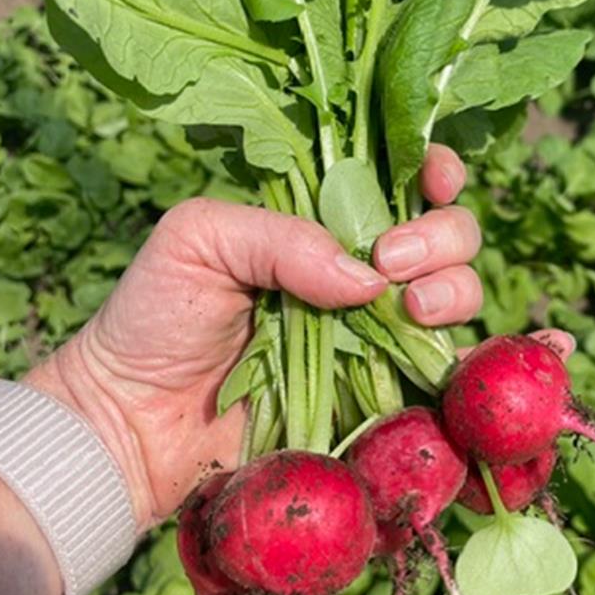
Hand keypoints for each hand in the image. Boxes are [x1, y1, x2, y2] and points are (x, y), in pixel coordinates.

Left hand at [25, 144, 481, 531]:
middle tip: (389, 259)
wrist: (136, 423)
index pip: (398, 179)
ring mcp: (375, 329)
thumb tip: (369, 277)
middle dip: (441, 234)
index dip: (431, 171)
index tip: (433, 181)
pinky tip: (429, 344)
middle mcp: (360, 268)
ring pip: (458, 291)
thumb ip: (281, 237)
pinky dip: (453, 351)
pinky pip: (439, 365)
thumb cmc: (155, 316)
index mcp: (321, 219)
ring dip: (453, 288)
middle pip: (446, 231)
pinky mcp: (380, 389)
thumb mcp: (201, 239)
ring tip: (411, 307)